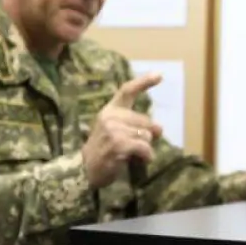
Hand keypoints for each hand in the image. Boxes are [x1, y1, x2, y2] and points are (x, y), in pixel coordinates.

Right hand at [82, 73, 163, 188]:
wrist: (86, 169)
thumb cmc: (105, 150)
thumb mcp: (116, 132)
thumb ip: (136, 126)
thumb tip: (159, 128)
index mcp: (110, 110)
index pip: (127, 90)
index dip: (144, 82)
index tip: (159, 75)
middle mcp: (110, 116)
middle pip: (145, 120)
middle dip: (148, 135)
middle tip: (138, 146)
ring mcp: (113, 129)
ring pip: (146, 135)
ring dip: (147, 147)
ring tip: (135, 154)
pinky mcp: (118, 143)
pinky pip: (144, 146)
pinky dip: (147, 155)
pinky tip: (143, 159)